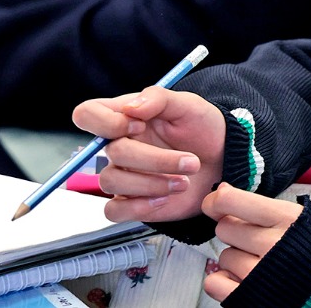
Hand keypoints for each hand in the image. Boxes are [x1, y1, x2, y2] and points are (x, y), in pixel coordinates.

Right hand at [74, 86, 225, 222]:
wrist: (222, 161)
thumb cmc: (202, 128)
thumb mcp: (188, 104)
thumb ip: (158, 98)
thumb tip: (130, 108)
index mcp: (125, 116)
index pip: (87, 114)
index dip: (106, 121)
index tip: (140, 125)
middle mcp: (118, 145)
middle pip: (112, 152)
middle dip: (155, 159)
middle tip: (191, 162)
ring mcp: (123, 174)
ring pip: (111, 182)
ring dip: (152, 183)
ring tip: (184, 181)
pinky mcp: (130, 201)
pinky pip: (114, 211)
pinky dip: (139, 206)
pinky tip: (164, 199)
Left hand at [202, 183, 303, 302]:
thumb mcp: (297, 218)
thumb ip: (260, 206)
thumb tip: (221, 190)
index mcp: (286, 218)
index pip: (230, 200)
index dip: (216, 202)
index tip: (216, 205)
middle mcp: (272, 244)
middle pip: (224, 229)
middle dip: (236, 233)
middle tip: (256, 241)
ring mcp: (259, 274)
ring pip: (223, 257)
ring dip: (236, 260)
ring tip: (261, 264)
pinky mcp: (248, 297)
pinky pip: (214, 282)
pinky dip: (224, 281)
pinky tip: (244, 279)